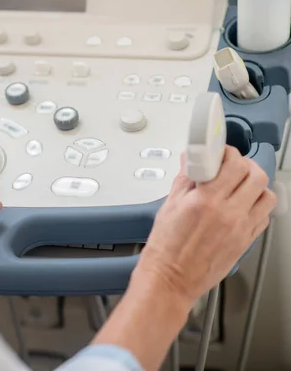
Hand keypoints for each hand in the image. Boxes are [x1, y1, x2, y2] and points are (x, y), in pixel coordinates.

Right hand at [134, 146, 276, 307]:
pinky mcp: (247, 241)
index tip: (219, 154)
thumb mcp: (169, 206)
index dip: (228, 154)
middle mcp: (229, 213)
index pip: (233, 163)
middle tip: (230, 168)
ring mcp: (241, 228)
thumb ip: (185, 180)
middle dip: (244, 166)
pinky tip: (241, 206)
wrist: (171, 280)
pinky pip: (264, 216)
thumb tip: (191, 163)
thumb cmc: (166, 250)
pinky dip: (256, 206)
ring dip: (255, 186)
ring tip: (239, 186)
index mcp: (206, 201)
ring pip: (267, 195)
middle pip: (256, 176)